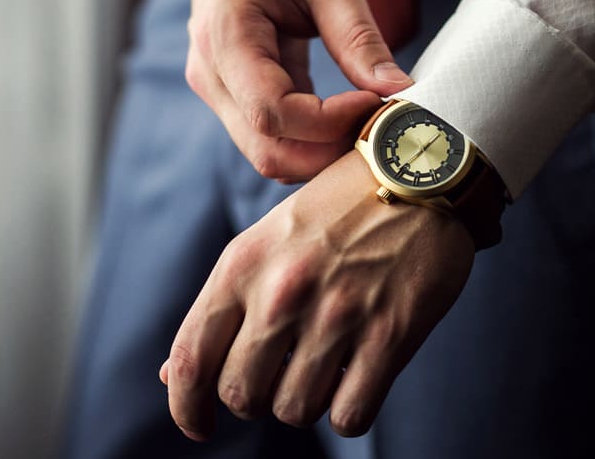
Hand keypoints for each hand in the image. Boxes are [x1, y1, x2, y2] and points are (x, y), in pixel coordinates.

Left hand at [160, 151, 474, 439]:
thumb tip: (173, 378)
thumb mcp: (268, 240)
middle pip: (241, 394)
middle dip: (255, 399)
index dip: (185, 408)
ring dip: (306, 403)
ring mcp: (337, 315)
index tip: (199, 425)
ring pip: (294, 410)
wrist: (421, 169)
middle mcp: (282, 292)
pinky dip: (350, 411)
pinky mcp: (390, 334)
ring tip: (324, 371)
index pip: (191, 359)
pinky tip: (357, 383)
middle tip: (280, 377)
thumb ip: (223, 306)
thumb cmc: (340, 206)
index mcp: (242, 264)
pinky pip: (350, 415)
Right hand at [181, 0, 413, 182]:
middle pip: (268, 151)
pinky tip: (346, 115)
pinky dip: (312, 141)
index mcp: (228, 37)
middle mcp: (212, 74)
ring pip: (270, 155)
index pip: (273, 113)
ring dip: (322, 152)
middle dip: (330, 150)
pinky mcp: (234, 96)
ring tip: (367, 118)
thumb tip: (398, 92)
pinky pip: (272, 139)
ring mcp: (219, 90)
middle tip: (379, 122)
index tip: (376, 102)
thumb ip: (359, 36)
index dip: (331, 122)